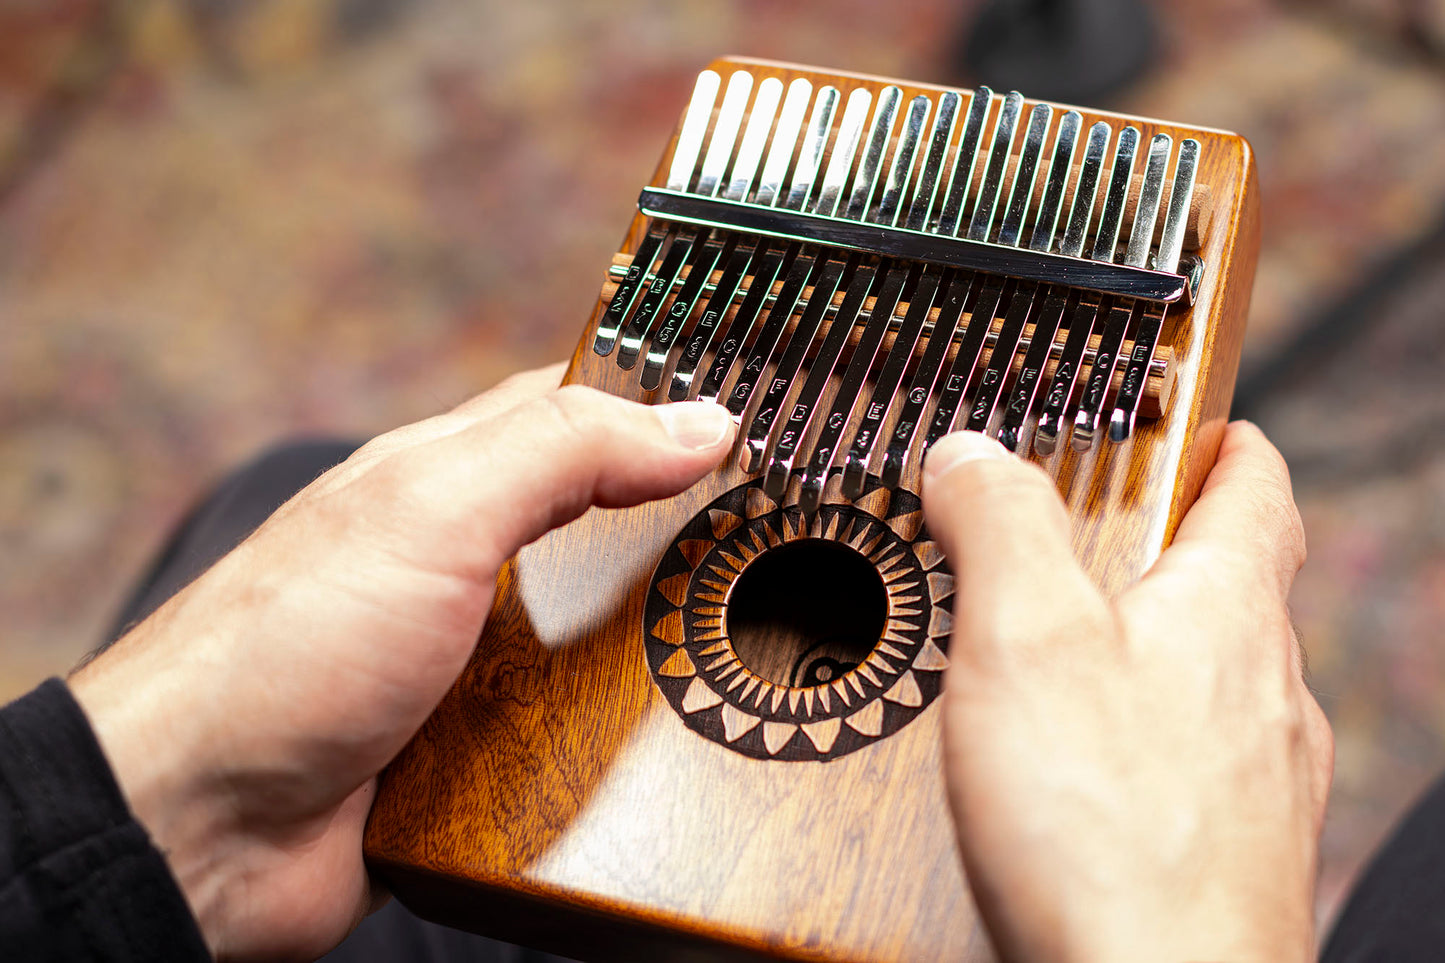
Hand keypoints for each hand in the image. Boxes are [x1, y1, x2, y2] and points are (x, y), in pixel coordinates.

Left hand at [69, 365, 736, 961]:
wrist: (198, 830)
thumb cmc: (285, 650)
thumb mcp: (433, 512)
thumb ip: (562, 453)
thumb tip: (697, 417)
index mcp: (450, 480)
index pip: (577, 412)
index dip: (666, 400)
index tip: (766, 412)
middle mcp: (469, 566)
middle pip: (608, 531)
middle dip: (691, 534)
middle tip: (791, 538)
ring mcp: (478, 664)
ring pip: (610, 641)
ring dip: (670, 647)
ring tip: (765, 644)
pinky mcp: (487, 759)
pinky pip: (587, 741)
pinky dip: (635, 742)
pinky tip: (692, 741)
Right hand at [922, 422, 1331, 962]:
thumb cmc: (1108, 832)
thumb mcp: (1025, 639)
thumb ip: (1000, 526)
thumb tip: (973, 452)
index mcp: (1225, 612)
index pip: (1257, 492)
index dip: (1230, 446)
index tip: (1209, 428)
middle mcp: (1266, 692)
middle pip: (1238, 588)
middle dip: (1176, 552)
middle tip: (1103, 541)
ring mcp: (1263, 782)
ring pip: (1221, 684)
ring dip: (1161, 652)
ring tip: (1073, 659)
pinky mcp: (1236, 857)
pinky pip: (1201, 769)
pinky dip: (1151, 744)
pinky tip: (1089, 783)